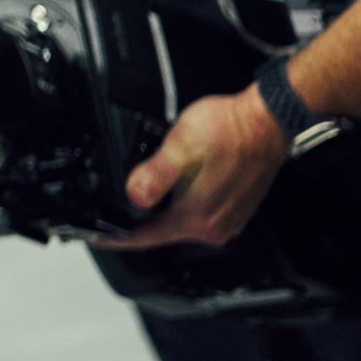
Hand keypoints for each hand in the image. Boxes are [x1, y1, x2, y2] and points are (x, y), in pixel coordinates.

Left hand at [115, 87, 289, 247]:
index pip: (144, 237)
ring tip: (142, 185)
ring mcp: (226, 220)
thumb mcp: (181, 146)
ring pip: (178, 221)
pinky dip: (178, 202)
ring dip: (158, 207)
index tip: (93, 237)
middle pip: (160, 230)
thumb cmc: (230, 130)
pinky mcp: (233, 210)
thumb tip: (133, 196)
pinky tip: (174, 182)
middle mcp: (214, 227)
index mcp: (197, 218)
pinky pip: (195, 213)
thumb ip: (155, 175)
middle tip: (110, 204)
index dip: (114, 237)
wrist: (266, 123)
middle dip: (135, 218)